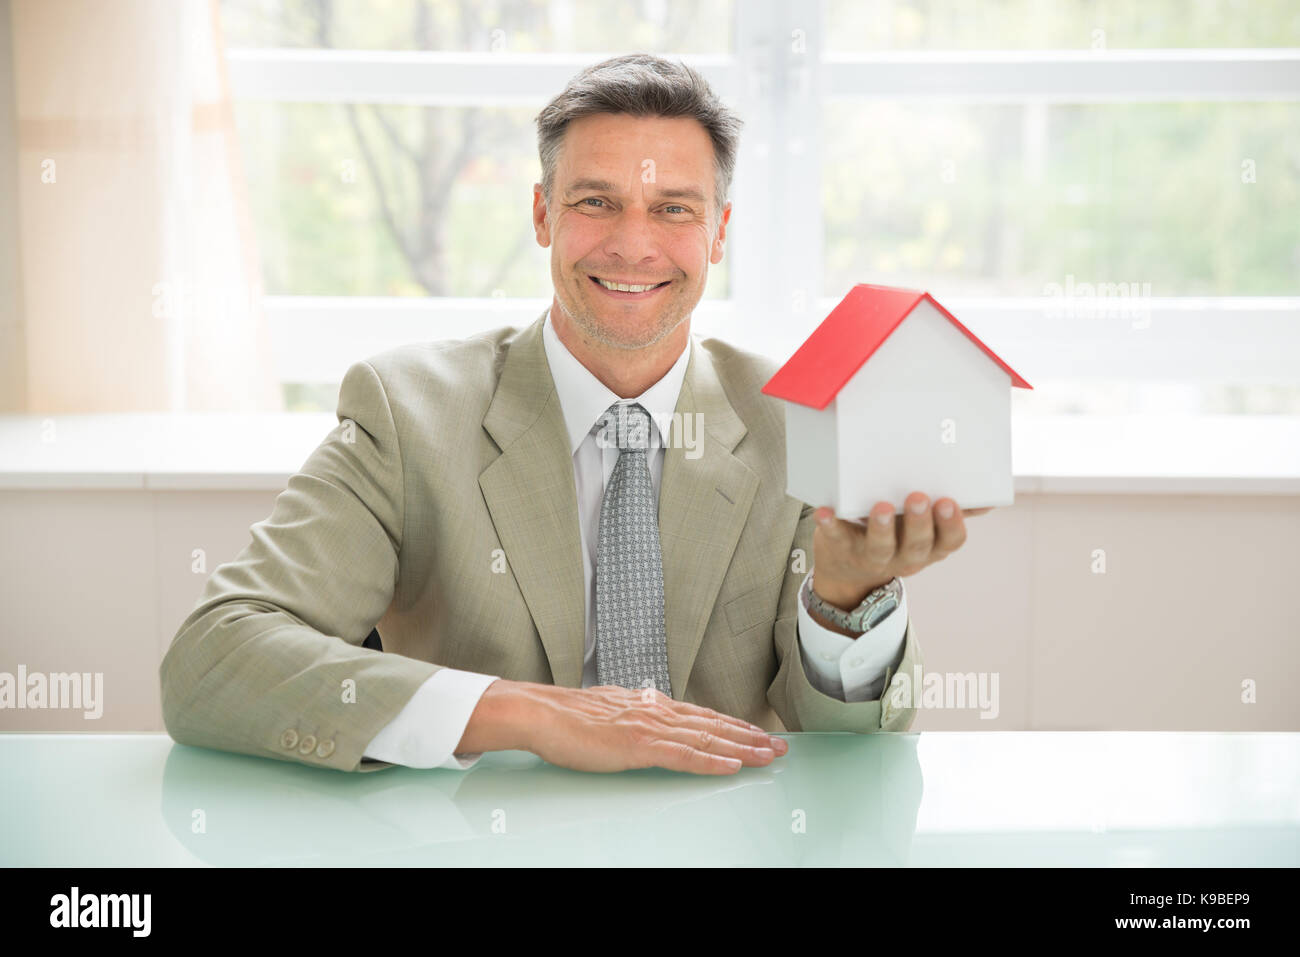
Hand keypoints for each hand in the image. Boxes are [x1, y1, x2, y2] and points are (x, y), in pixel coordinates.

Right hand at [457, 679, 786, 774]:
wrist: (542, 713)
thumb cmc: (569, 717)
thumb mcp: (612, 712)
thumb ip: (636, 716)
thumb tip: (652, 720)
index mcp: (650, 705)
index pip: (702, 716)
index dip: (733, 725)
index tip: (758, 732)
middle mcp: (657, 711)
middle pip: (713, 725)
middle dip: (750, 736)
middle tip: (780, 745)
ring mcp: (650, 728)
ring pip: (707, 739)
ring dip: (742, 747)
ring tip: (769, 755)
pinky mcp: (639, 746)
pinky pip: (684, 756)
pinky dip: (713, 762)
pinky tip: (733, 766)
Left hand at [811, 493, 990, 609]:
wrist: (847, 569)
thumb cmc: (894, 534)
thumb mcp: (922, 526)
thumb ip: (946, 511)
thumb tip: (986, 499)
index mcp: (929, 548)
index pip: (949, 542)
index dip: (951, 525)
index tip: (949, 500)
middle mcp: (905, 558)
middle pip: (917, 546)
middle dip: (919, 523)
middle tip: (918, 497)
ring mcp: (873, 558)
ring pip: (880, 549)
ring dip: (882, 528)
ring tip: (881, 507)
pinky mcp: (842, 551)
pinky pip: (837, 540)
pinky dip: (831, 526)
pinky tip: (826, 511)